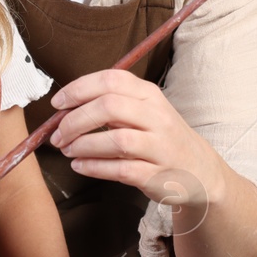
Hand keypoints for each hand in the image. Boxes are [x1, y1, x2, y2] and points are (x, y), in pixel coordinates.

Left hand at [47, 69, 224, 206]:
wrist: (199, 171)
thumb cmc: (161, 137)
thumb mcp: (145, 110)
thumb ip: (112, 103)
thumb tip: (67, 106)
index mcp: (150, 95)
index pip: (111, 80)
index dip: (78, 89)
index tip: (58, 103)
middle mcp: (158, 117)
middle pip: (110, 107)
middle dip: (75, 120)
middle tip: (58, 134)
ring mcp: (160, 147)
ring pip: (116, 140)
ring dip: (83, 145)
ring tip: (67, 150)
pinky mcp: (157, 175)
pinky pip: (120, 170)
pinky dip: (94, 167)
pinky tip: (80, 165)